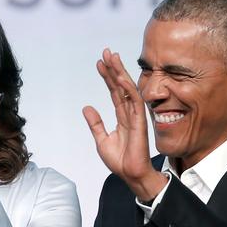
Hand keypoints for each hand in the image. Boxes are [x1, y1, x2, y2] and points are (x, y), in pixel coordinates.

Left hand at [84, 48, 166, 200]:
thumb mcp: (101, 140)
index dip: (107, 78)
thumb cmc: (120, 160)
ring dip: (120, 73)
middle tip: (106, 53)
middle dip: (114, 69)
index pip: (114, 92)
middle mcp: (129, 113)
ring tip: (112, 58)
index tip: (100, 64)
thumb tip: (86, 108)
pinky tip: (120, 77)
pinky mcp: (140, 122)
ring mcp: (135, 116)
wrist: (130, 174)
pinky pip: (134, 101)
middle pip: (121, 86)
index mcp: (122, 117)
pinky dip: (127, 88)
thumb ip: (96, 123)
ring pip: (128, 89)